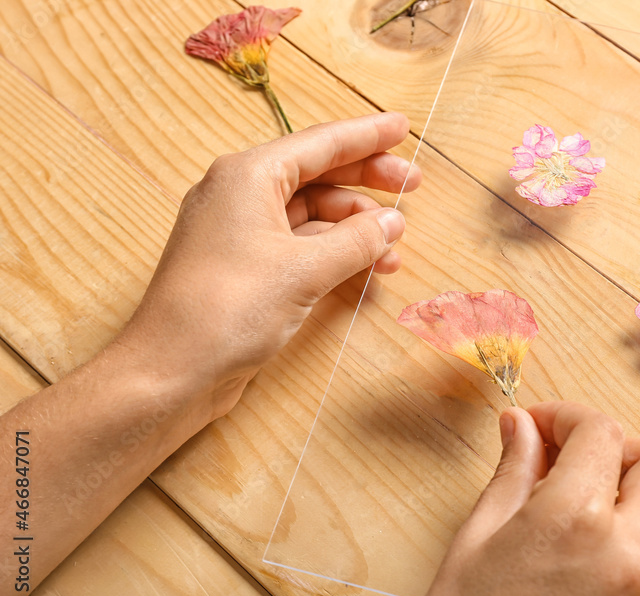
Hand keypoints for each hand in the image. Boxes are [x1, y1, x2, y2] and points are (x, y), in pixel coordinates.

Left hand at [120, 112, 419, 419]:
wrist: (171, 371)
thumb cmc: (229, 308)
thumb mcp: (304, 270)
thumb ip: (357, 241)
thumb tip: (393, 222)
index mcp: (248, 176)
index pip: (319, 143)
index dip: (366, 135)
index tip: (402, 127)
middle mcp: (241, 195)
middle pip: (316, 175)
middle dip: (366, 180)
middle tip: (413, 185)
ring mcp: (241, 233)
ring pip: (311, 214)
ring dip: (354, 226)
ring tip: (396, 244)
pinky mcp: (245, 268)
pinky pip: (300, 245)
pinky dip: (334, 252)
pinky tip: (367, 267)